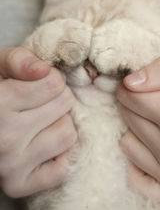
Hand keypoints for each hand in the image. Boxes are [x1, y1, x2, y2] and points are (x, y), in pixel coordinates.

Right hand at [0, 47, 75, 197]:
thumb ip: (17, 60)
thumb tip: (44, 70)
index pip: (54, 83)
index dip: (51, 77)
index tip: (40, 82)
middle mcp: (5, 138)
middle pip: (64, 105)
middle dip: (58, 96)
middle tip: (42, 99)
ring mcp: (11, 165)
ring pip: (67, 134)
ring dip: (60, 122)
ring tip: (42, 120)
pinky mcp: (18, 185)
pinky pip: (62, 168)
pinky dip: (58, 154)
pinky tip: (43, 143)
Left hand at [117, 55, 159, 209]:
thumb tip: (131, 82)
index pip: (132, 96)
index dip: (134, 87)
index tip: (142, 86)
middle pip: (128, 118)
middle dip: (136, 106)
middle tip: (157, 104)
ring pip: (127, 143)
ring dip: (139, 132)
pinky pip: (134, 173)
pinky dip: (143, 160)